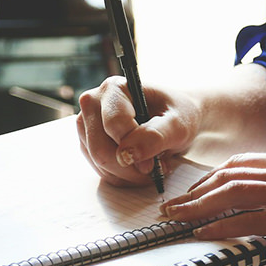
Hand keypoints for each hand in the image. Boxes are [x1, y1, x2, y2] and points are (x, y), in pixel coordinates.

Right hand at [76, 76, 199, 187]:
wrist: (175, 118)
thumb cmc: (178, 115)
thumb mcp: (178, 124)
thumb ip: (155, 136)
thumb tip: (128, 154)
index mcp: (114, 88)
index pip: (114, 125)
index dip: (135, 148)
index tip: (154, 163)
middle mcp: (94, 103)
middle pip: (100, 149)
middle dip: (130, 167)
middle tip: (154, 169)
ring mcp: (87, 124)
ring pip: (99, 163)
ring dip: (127, 174)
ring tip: (151, 165)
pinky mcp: (88, 143)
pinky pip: (100, 170)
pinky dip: (122, 176)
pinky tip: (139, 168)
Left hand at [159, 151, 265, 255]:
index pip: (239, 164)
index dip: (209, 178)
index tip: (191, 191)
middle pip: (228, 176)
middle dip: (194, 192)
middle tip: (171, 207)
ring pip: (232, 195)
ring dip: (198, 208)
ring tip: (176, 219)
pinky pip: (251, 221)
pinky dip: (222, 226)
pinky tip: (204, 233)